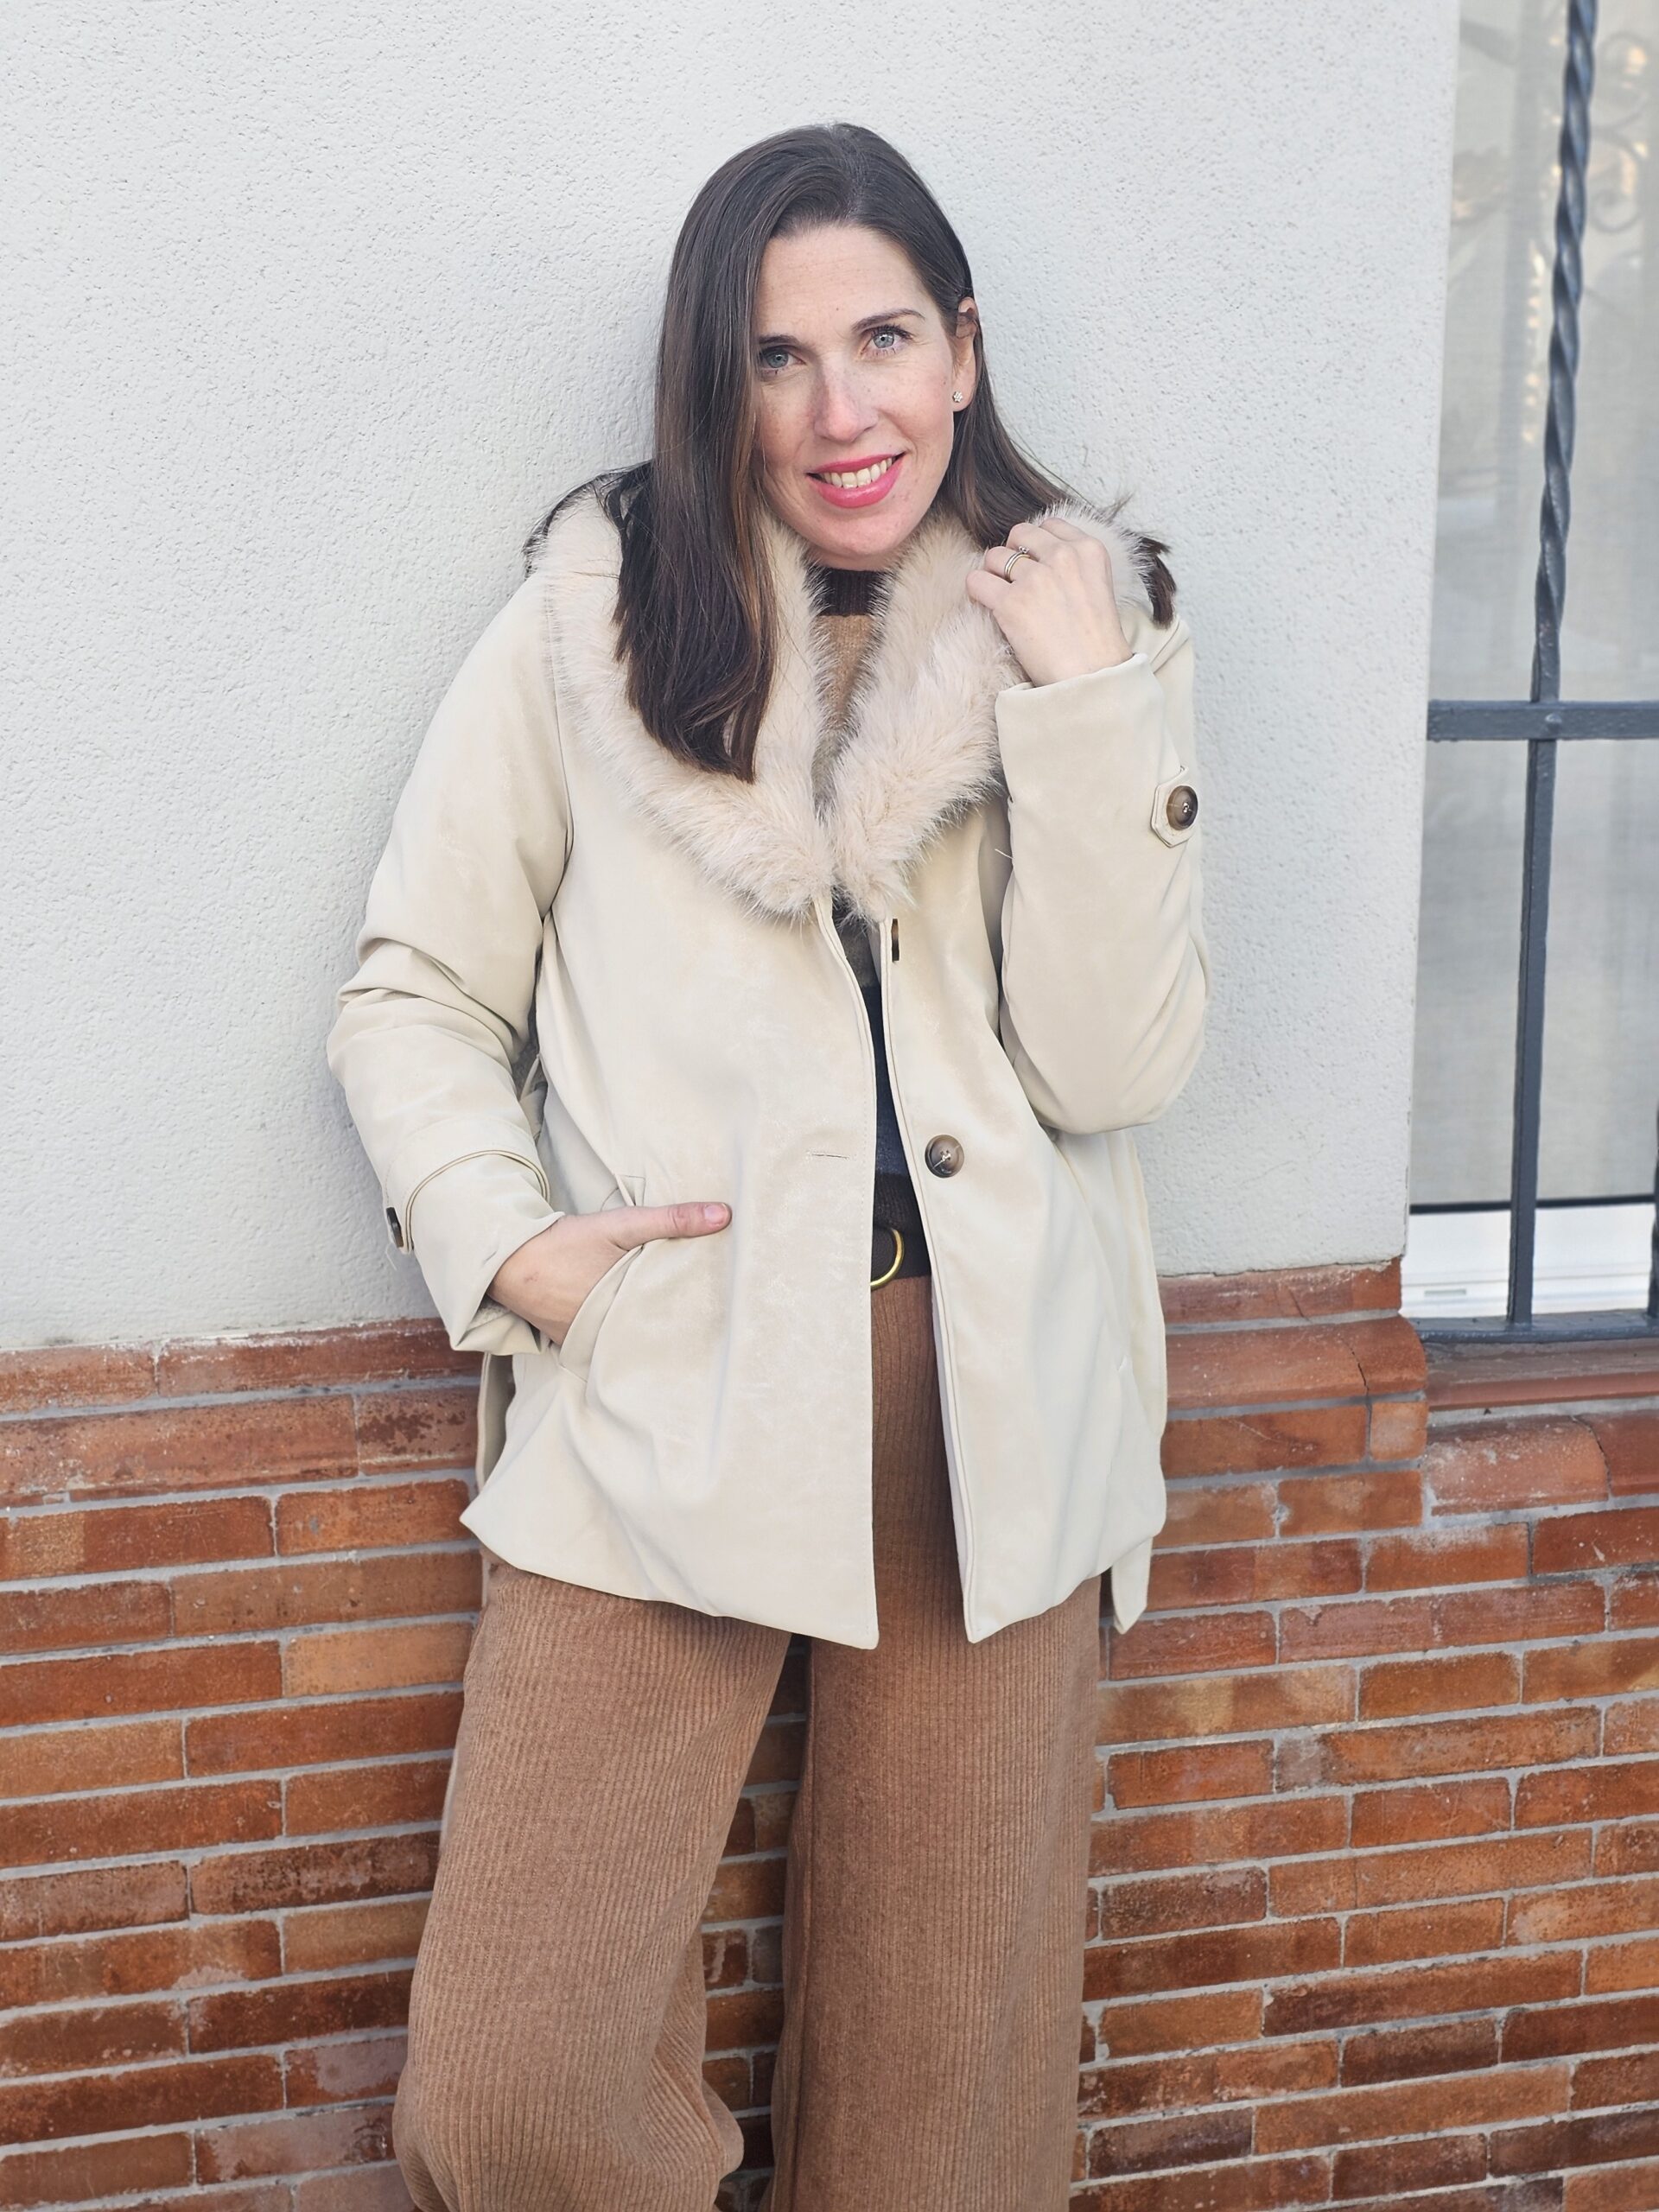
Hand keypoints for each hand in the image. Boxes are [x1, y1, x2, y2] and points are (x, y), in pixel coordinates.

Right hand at [488, 1201, 730, 1347]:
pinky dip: (612, 1334)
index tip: (718, 1320)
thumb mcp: (622, 1225)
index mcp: (627, 1311)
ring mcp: (585, 1342)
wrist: (508, 1259)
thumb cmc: (567, 1242)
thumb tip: (724, 1215)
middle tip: (704, 1329)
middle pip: (649, 1335)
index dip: (694, 1321)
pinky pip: (599, 1342)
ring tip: (672, 1332)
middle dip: (670, 1330)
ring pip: (624, 1340)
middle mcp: (608, 1335)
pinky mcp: (568, 1341)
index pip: (672, 1324)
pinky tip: (628, 1328)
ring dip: (640, 1333)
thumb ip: (672, 1220)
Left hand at [964, 514, 1132, 687]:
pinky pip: (976, 580)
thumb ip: (1074, 566)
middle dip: (1013, 554)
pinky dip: (976, 591)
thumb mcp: (1098, 588)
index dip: (1037, 545)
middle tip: (1015, 581)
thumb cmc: (1095, 643)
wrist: (1093, 678)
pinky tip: (987, 605)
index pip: (1050, 525)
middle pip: (1019, 534)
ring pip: (994, 556)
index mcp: (1089, 550)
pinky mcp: (1011, 603)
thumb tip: (1038, 558)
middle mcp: (1063, 557)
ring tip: (1002, 597)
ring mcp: (1035, 578)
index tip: (1036, 565)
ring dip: (994, 574)